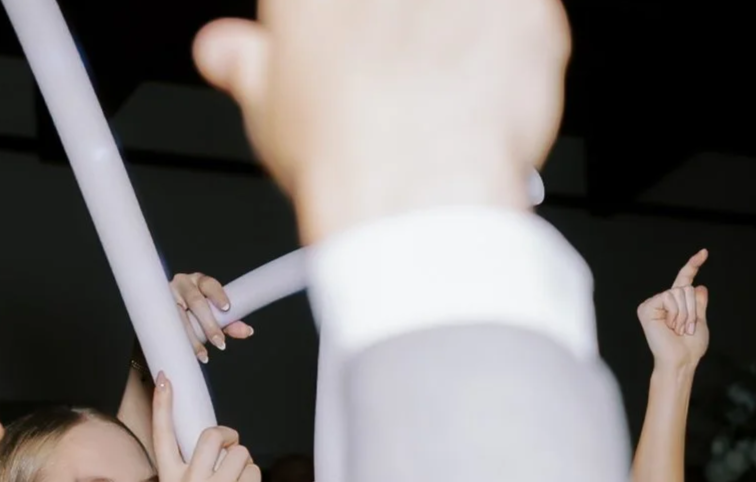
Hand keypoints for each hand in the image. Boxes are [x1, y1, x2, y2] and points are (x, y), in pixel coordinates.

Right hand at [149, 374, 267, 481]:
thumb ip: (193, 467)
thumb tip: (207, 436)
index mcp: (169, 481)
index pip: (162, 435)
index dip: (164, 405)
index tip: (165, 380)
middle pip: (211, 434)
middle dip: (228, 439)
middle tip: (232, 457)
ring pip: (237, 450)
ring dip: (245, 464)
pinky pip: (253, 467)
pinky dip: (256, 479)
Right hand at [171, 272, 254, 360]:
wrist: (165, 311)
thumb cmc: (195, 310)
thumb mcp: (213, 313)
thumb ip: (229, 322)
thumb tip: (247, 331)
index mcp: (199, 282)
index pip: (210, 284)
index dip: (218, 295)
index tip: (226, 308)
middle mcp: (182, 285)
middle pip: (196, 302)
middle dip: (209, 324)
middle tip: (220, 342)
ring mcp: (166, 295)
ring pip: (180, 316)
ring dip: (193, 337)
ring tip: (203, 354)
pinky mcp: (156, 310)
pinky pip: (166, 325)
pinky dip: (177, 340)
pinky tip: (185, 352)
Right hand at [193, 0, 566, 242]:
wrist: (422, 190)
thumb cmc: (351, 154)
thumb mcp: (270, 110)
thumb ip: (251, 66)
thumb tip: (227, 54)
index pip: (339, 8)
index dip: (357, 28)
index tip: (361, 50)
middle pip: (409, 8)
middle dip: (413, 32)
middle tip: (408, 75)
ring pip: (469, 11)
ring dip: (464, 37)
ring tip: (449, 94)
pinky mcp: (528, 10)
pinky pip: (527, 21)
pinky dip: (518, 57)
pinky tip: (490, 99)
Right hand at [638, 250, 710, 375]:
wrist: (681, 361)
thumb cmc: (690, 348)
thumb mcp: (700, 322)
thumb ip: (699, 304)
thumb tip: (700, 285)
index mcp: (676, 304)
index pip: (685, 279)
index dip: (693, 265)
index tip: (704, 252)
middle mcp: (663, 300)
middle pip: (686, 287)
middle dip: (692, 309)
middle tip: (687, 328)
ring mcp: (654, 303)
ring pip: (679, 292)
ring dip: (685, 314)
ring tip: (679, 329)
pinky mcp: (647, 308)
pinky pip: (669, 298)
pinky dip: (675, 313)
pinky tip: (670, 326)